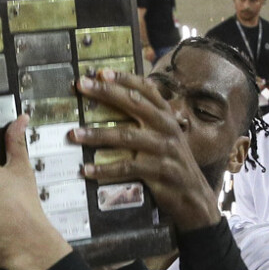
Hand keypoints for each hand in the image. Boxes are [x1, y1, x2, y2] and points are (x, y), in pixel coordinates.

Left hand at [73, 70, 221, 231]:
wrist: (194, 198)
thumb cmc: (173, 164)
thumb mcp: (166, 138)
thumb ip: (148, 120)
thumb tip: (120, 100)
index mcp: (167, 116)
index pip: (146, 89)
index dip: (124, 78)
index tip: (101, 71)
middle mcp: (166, 128)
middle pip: (134, 104)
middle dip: (106, 92)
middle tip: (81, 86)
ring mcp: (164, 149)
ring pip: (125, 136)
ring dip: (96, 134)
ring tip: (74, 134)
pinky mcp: (159, 171)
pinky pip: (126, 167)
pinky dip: (104, 169)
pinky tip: (87, 169)